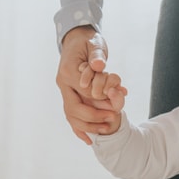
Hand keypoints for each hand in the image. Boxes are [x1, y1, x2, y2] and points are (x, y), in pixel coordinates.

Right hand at [56, 26, 125, 143]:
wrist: (77, 38)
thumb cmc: (88, 40)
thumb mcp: (95, 43)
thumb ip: (98, 55)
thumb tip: (98, 66)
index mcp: (67, 71)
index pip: (83, 92)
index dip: (99, 101)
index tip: (115, 106)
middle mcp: (63, 82)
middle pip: (74, 108)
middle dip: (94, 116)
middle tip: (113, 117)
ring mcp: (64, 90)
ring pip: (71, 115)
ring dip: (88, 125)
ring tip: (107, 128)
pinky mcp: (68, 95)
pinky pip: (70, 116)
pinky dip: (79, 129)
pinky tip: (89, 140)